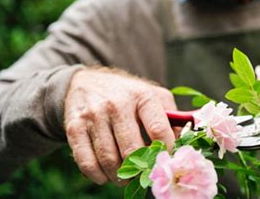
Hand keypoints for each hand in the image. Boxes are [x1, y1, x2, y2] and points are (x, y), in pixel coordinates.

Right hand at [64, 67, 176, 184]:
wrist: (86, 81)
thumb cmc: (127, 94)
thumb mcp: (153, 95)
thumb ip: (172, 117)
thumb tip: (184, 144)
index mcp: (142, 96)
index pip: (159, 130)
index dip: (165, 151)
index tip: (165, 159)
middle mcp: (117, 104)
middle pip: (132, 150)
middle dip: (141, 169)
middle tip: (144, 175)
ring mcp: (94, 116)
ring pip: (109, 160)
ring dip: (120, 177)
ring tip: (126, 178)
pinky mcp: (74, 127)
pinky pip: (86, 162)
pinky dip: (98, 176)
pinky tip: (106, 176)